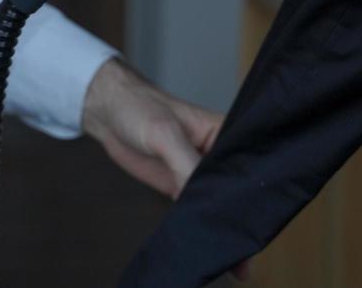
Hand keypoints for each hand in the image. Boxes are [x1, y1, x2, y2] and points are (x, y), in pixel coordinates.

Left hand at [83, 59, 253, 280]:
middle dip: (236, 214)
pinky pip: (192, 207)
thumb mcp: (165, 133)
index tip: (252, 216)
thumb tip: (200, 198)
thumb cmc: (141, 107)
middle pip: (233, 188)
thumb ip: (186, 163)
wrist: (109, 113)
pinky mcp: (179, 185)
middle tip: (241, 245)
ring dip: (218, 222)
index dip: (249, 190)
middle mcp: (216, 154)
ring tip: (229, 254)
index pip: (245, 165)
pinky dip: (196, 222)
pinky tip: (201, 239)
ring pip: (214, 201)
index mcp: (223, 133)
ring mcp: (197, 171)